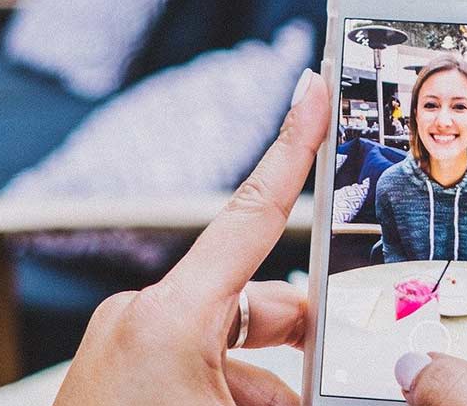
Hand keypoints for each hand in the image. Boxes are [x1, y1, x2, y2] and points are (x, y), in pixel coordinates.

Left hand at [53, 70, 327, 405]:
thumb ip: (297, 390)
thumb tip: (340, 379)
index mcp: (169, 318)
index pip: (251, 213)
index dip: (292, 147)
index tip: (312, 92)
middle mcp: (143, 319)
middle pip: (257, 303)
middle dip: (305, 340)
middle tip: (348, 364)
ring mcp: (126, 347)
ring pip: (231, 347)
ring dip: (271, 384)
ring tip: (290, 402)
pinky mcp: (118, 376)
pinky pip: (197, 368)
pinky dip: (234, 393)